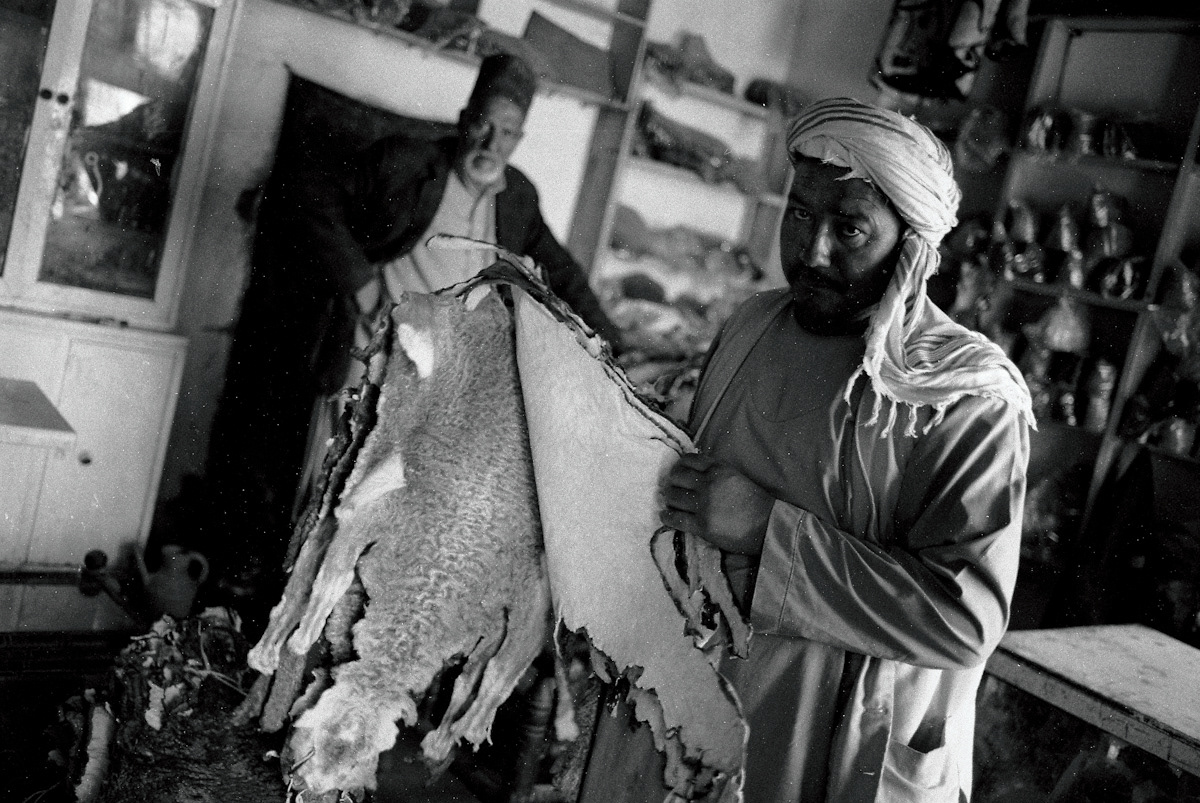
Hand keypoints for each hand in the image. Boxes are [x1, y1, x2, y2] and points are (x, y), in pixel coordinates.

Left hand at [659, 453, 773, 554]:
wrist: (768, 525)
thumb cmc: (756, 502)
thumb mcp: (737, 477)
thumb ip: (717, 472)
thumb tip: (695, 472)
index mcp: (719, 469)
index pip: (688, 460)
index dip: (679, 466)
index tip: (678, 473)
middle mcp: (708, 484)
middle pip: (676, 477)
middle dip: (672, 483)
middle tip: (673, 489)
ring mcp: (704, 505)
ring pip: (673, 497)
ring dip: (670, 500)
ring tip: (671, 503)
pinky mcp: (702, 525)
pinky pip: (675, 519)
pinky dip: (667, 517)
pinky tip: (666, 516)